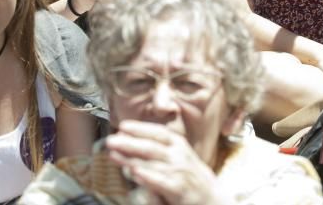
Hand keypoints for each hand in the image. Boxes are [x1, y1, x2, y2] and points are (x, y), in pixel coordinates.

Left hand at [105, 120, 222, 204]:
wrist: (211, 197)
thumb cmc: (190, 175)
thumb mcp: (178, 155)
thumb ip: (158, 147)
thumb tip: (131, 139)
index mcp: (178, 144)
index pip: (157, 132)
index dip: (140, 128)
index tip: (123, 126)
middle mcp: (179, 155)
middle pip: (151, 146)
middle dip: (129, 142)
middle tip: (111, 140)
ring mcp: (179, 172)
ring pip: (152, 163)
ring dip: (132, 158)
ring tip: (115, 155)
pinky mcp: (178, 190)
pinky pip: (160, 182)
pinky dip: (147, 176)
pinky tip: (135, 172)